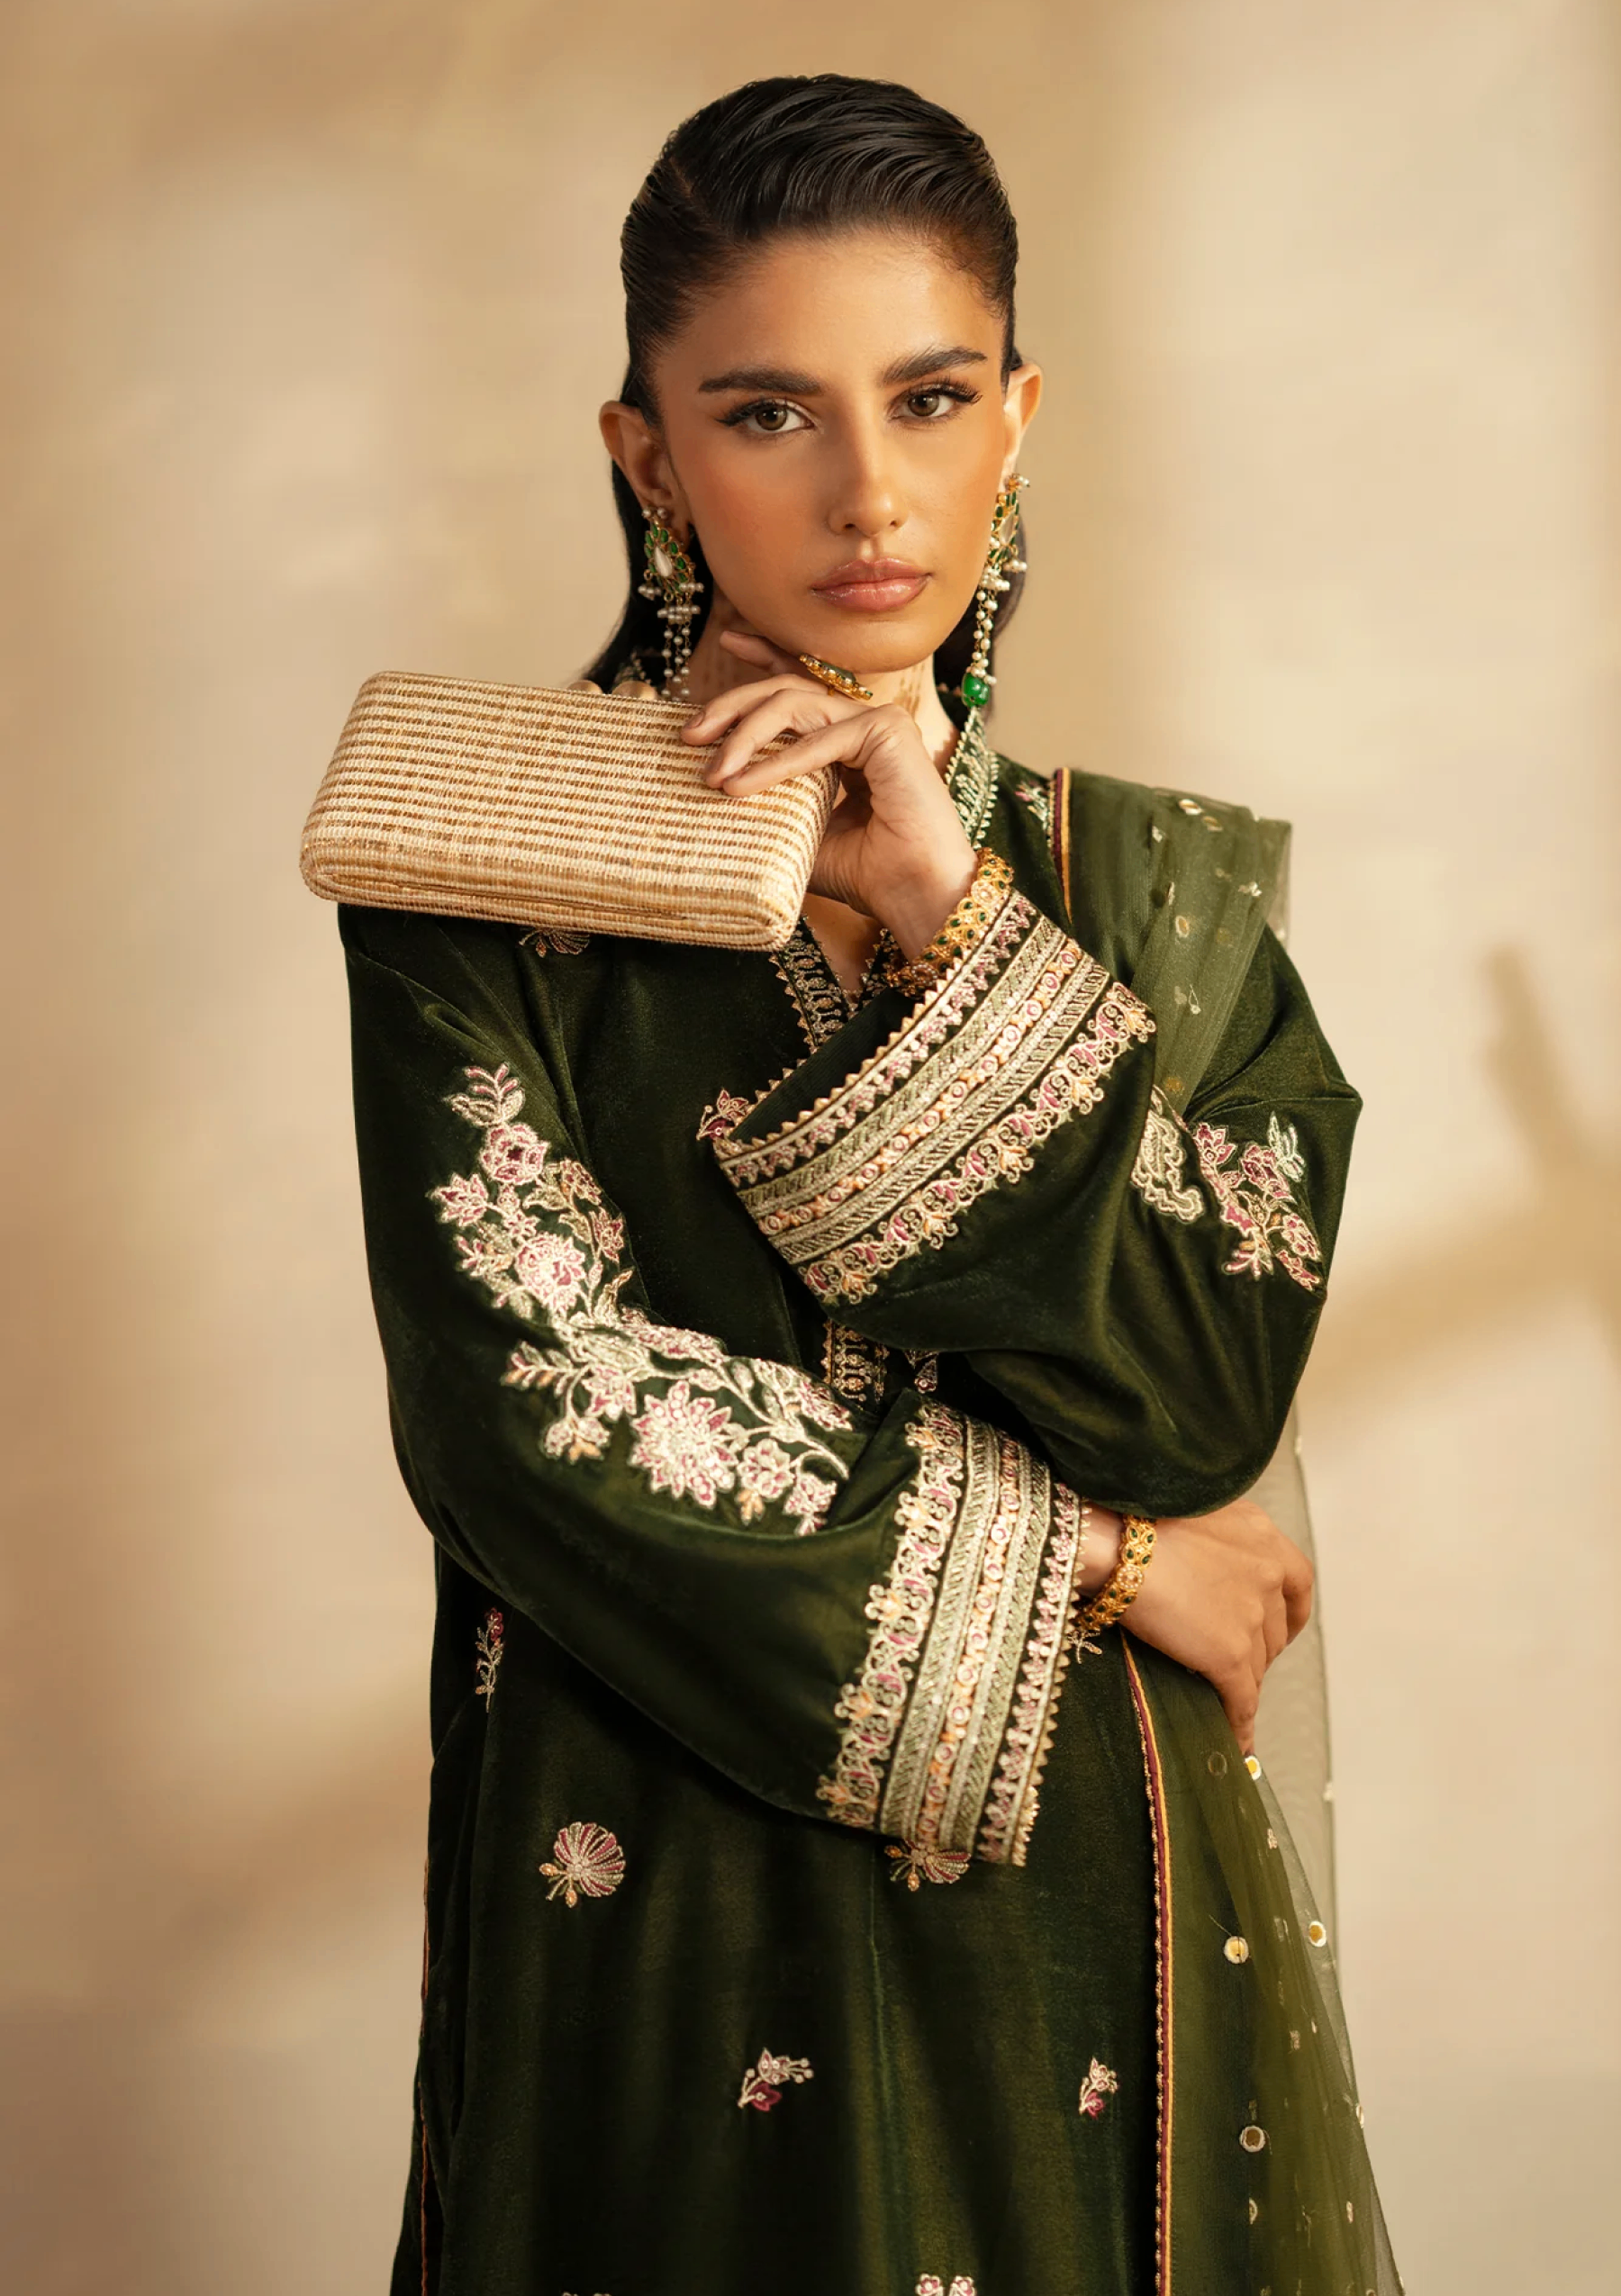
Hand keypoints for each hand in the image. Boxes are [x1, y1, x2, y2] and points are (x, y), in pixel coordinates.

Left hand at [681, 630, 977, 955]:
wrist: (918, 898)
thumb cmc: (869, 874)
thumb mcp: (800, 832)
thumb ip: (770, 802)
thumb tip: (716, 786)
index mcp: (848, 740)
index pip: (802, 686)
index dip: (765, 658)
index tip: (728, 639)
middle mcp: (864, 723)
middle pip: (787, 689)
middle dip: (733, 705)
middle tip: (690, 733)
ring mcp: (879, 722)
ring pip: (795, 703)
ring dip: (745, 735)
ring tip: (711, 771)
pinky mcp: (887, 731)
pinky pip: (817, 739)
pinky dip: (775, 764)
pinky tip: (739, 785)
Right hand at [1090, 1498, 1313, 1754]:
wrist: (1116, 1542)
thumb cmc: (1134, 1518)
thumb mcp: (1191, 1512)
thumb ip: (1213, 1542)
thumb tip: (1200, 1570)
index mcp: (1261, 1536)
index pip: (1297, 1583)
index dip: (1290, 1612)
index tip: (1282, 1627)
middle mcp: (1266, 1573)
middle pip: (1275, 1629)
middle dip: (1257, 1648)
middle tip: (1227, 1661)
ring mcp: (1251, 1615)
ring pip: (1257, 1666)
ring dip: (1242, 1684)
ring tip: (1224, 1702)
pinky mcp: (1229, 1653)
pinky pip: (1242, 1698)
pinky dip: (1240, 1723)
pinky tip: (1235, 1738)